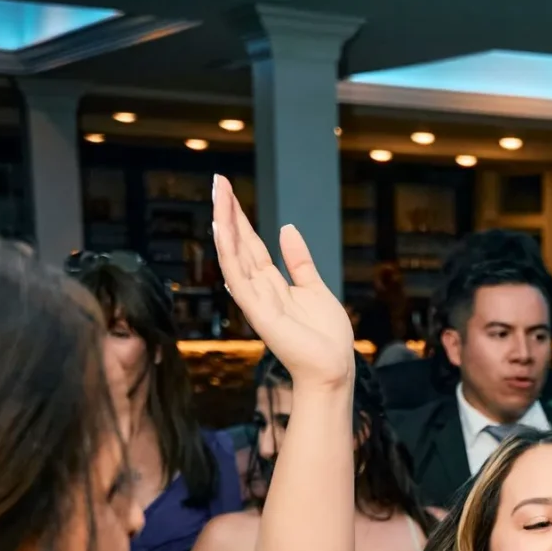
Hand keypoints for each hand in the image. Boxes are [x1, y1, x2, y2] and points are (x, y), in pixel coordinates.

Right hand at [211, 174, 354, 390]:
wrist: (333, 369)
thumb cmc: (326, 337)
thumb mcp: (315, 288)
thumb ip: (299, 261)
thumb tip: (286, 228)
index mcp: (272, 283)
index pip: (250, 244)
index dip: (240, 217)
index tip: (228, 190)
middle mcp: (259, 289)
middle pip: (239, 244)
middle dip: (228, 213)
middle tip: (217, 181)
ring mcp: (255, 299)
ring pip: (234, 256)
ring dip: (225, 225)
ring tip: (218, 196)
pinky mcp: (258, 312)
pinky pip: (238, 277)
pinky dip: (229, 253)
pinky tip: (222, 229)